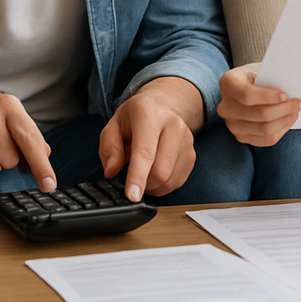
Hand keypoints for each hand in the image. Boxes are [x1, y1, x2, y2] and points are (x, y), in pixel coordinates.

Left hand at [99, 78, 200, 200]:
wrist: (162, 105)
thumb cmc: (136, 117)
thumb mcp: (113, 125)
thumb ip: (109, 148)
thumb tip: (111, 170)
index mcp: (149, 115)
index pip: (145, 152)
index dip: (137, 177)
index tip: (132, 196)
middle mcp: (173, 125)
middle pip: (160, 171)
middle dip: (143, 183)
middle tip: (132, 176)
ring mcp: (186, 140)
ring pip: (169, 180)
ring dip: (152, 186)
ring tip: (143, 171)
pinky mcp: (191, 154)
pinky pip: (177, 182)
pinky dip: (162, 185)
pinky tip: (155, 171)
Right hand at [217, 67, 300, 146]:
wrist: (245, 89)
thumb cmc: (256, 78)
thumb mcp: (259, 72)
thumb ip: (271, 79)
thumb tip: (292, 90)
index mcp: (228, 83)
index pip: (247, 95)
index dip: (268, 97)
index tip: (286, 95)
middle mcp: (225, 106)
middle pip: (259, 114)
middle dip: (283, 109)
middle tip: (298, 103)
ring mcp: (231, 124)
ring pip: (264, 129)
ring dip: (284, 121)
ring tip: (295, 112)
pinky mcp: (240, 137)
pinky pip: (265, 140)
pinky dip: (280, 131)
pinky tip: (287, 121)